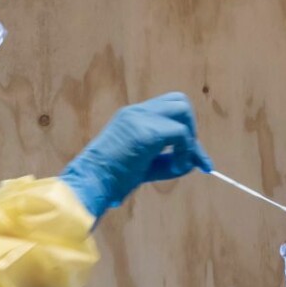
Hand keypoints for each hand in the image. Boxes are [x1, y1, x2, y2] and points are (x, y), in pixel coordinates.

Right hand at [60, 92, 213, 218]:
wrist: (90, 185)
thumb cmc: (111, 181)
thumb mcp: (143, 167)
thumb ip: (166, 161)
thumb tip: (194, 162)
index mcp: (132, 117)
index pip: (168, 109)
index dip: (186, 131)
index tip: (196, 159)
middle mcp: (136, 112)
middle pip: (180, 101)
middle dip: (191, 128)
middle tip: (186, 156)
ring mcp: (140, 118)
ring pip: (183, 110)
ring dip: (189, 137)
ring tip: (179, 163)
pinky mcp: (145, 133)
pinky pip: (181, 134)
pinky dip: (184, 152)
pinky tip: (174, 169)